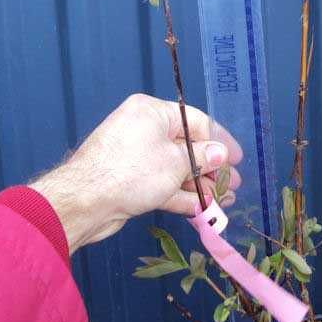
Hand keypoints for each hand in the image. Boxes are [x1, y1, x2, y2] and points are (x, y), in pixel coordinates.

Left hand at [34, 94, 241, 253]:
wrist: (84, 202)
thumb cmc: (132, 171)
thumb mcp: (175, 162)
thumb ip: (202, 158)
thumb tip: (220, 154)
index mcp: (152, 112)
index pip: (196, 121)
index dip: (220, 140)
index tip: (237, 159)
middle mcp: (144, 130)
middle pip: (186, 146)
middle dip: (211, 168)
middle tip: (233, 183)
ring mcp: (136, 157)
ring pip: (175, 169)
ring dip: (199, 185)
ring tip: (225, 199)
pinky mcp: (130, 181)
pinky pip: (163, 184)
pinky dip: (181, 195)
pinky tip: (203, 208)